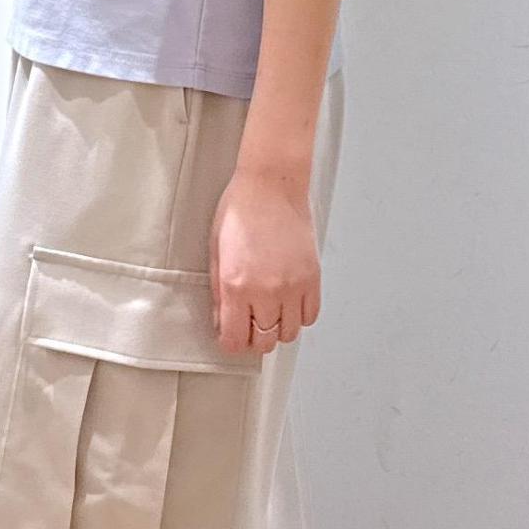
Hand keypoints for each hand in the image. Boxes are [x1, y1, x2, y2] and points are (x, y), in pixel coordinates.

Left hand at [209, 166, 320, 355]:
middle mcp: (267, 291)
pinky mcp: (312, 278)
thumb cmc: (242, 210)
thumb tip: (222, 322)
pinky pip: (310, 316)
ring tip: (270, 313)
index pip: (236, 339)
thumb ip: (219, 294)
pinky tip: (289, 304)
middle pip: (264, 342)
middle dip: (254, 339)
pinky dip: (299, 316)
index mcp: (237, 285)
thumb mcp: (216, 253)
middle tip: (250, 325)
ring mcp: (293, 286)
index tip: (232, 337)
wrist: (272, 186)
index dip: (232, 343)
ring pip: (288, 333)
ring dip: (277, 329)